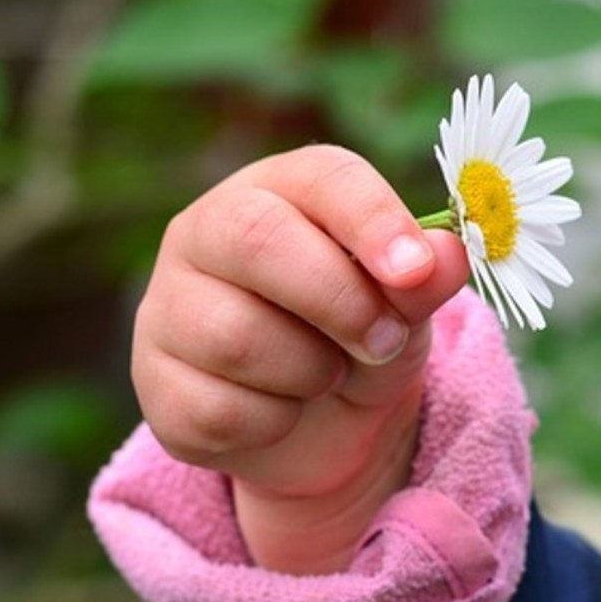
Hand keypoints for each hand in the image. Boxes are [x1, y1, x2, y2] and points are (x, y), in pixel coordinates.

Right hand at [131, 145, 468, 572]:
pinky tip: (281, 411)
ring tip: (325, 375)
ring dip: (310, 373)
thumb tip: (447, 255)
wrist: (317, 424)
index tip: (416, 271)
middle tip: (383, 342)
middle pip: (256, 241)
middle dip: (340, 302)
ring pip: (236, 338)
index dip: (372, 220)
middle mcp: (205, 231)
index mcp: (276, 189)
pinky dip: (273, 424)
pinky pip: (219, 410)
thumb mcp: (404, 307)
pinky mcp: (154, 382)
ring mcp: (167, 306)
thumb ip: (423, 279)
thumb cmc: (358, 335)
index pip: (320, 177)